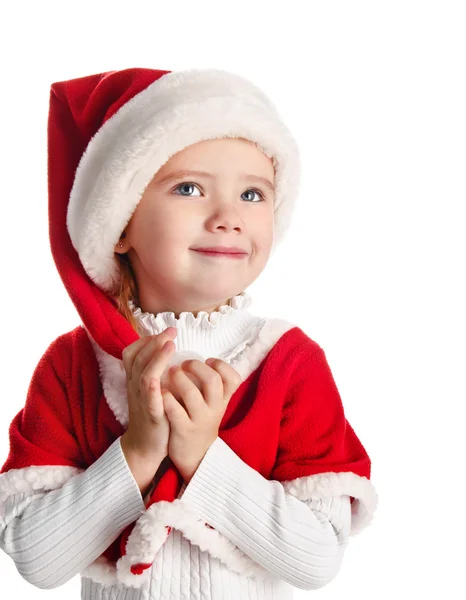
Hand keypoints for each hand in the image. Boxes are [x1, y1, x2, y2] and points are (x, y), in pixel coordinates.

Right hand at [121, 327, 176, 461]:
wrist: (145, 447)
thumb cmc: (152, 415)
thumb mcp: (149, 390)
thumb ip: (153, 371)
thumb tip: (166, 350)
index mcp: (134, 380)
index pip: (132, 354)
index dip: (145, 341)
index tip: (163, 333)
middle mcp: (135, 387)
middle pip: (138, 359)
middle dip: (155, 342)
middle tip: (171, 331)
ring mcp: (142, 400)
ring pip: (144, 375)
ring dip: (156, 358)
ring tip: (170, 344)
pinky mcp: (151, 415)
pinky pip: (149, 399)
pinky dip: (152, 387)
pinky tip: (159, 378)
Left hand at [161, 358, 241, 482]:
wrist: (195, 454)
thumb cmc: (201, 419)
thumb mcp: (213, 403)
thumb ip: (213, 384)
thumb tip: (202, 356)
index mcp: (223, 399)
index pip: (233, 378)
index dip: (221, 365)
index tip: (207, 360)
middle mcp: (214, 409)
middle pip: (212, 380)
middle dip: (195, 366)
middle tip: (182, 363)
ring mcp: (199, 420)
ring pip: (191, 394)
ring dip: (178, 379)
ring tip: (168, 372)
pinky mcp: (183, 430)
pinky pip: (174, 410)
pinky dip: (166, 397)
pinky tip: (161, 391)